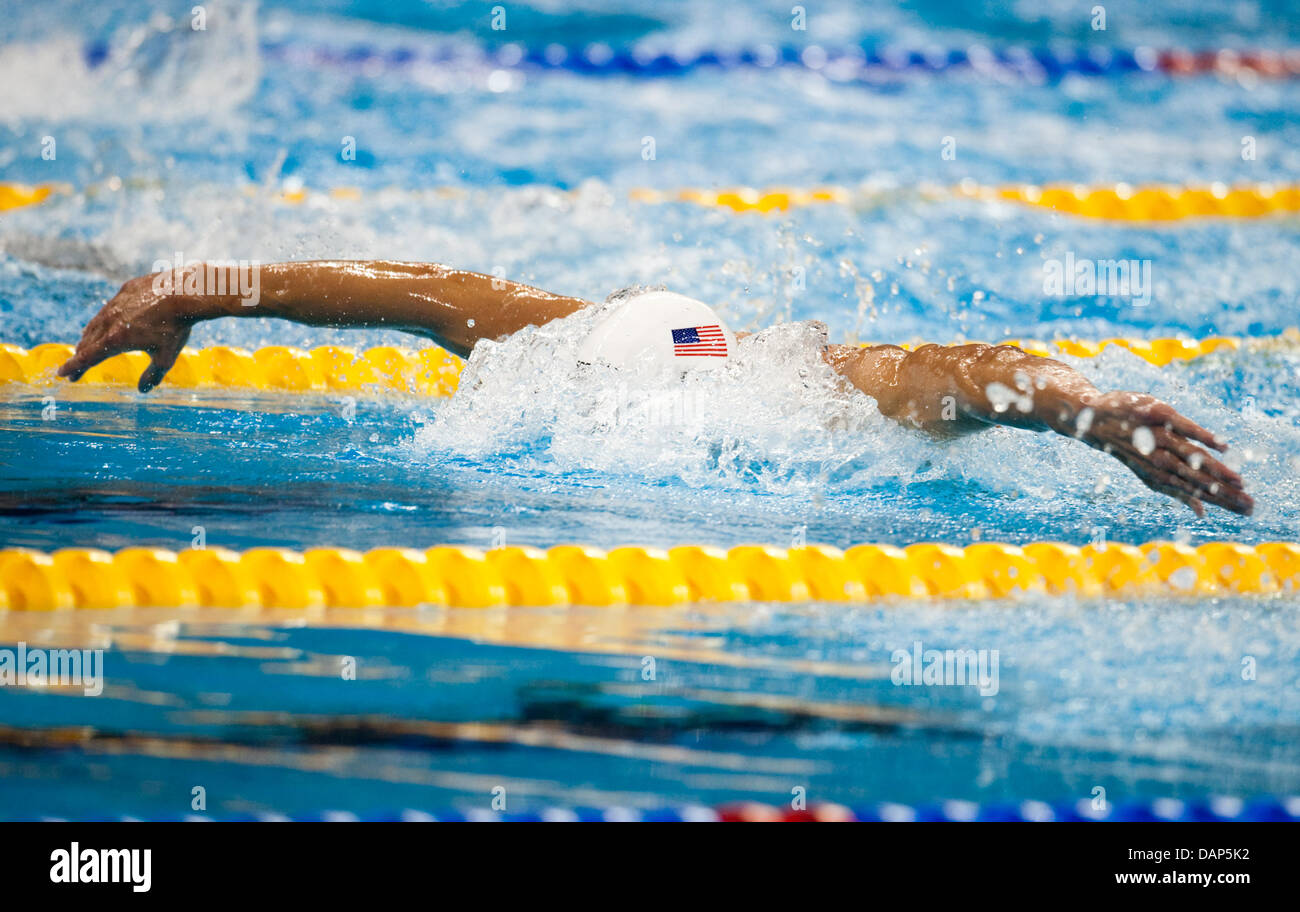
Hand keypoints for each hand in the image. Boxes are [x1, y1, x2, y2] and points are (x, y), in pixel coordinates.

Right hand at [58, 274, 192, 392]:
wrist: (185, 293)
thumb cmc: (176, 328)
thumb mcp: (166, 357)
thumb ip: (152, 375)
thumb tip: (143, 390)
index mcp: (116, 340)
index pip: (88, 357)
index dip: (74, 367)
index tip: (63, 374)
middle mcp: (110, 321)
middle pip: (88, 342)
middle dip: (81, 357)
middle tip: (75, 370)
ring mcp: (117, 304)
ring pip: (96, 323)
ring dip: (89, 338)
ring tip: (84, 348)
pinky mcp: (126, 291)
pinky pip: (110, 308)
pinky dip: (103, 320)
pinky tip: (104, 324)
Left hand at [1066, 391, 1252, 516]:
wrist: (1090, 418)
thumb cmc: (1127, 446)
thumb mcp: (1149, 472)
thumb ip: (1177, 492)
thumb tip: (1201, 512)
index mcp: (1157, 476)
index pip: (1197, 493)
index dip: (1222, 503)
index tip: (1248, 511)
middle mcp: (1158, 460)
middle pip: (1198, 481)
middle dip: (1226, 495)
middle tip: (1252, 505)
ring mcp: (1157, 437)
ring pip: (1193, 459)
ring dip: (1218, 472)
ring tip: (1241, 483)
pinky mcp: (1158, 415)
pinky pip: (1184, 427)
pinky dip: (1202, 437)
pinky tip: (1223, 447)